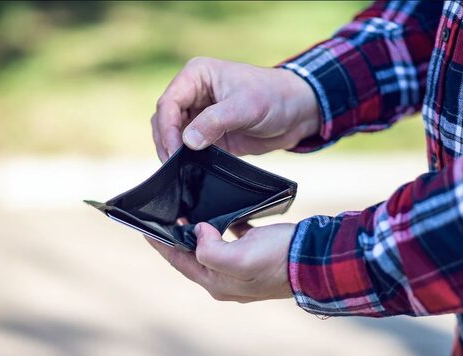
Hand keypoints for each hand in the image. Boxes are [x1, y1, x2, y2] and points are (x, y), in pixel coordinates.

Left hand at [147, 222, 295, 302]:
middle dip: (177, 236)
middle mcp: (225, 278)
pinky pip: (231, 239)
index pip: (179, 261)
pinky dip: (222, 226)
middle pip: (192, 255)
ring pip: (210, 246)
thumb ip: (210, 250)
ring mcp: (241, 268)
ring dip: (198, 230)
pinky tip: (220, 212)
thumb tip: (198, 231)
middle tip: (165, 215)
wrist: (315, 261)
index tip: (145, 227)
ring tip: (187, 210)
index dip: (160, 244)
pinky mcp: (254, 254)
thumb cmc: (278, 259)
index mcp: (217, 282)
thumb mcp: (240, 258)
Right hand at [151, 57, 319, 160]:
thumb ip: (215, 122)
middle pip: (165, 120)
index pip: (168, 103)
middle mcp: (193, 94)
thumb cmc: (275, 97)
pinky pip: (189, 148)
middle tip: (174, 167)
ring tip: (179, 172)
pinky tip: (189, 172)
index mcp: (196, 76)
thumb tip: (187, 141)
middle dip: (167, 142)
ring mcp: (199, 115)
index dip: (167, 128)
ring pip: (173, 135)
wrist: (297, 113)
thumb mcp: (246, 106)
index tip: (175, 150)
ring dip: (174, 152)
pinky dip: (186, 160)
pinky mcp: (208, 134)